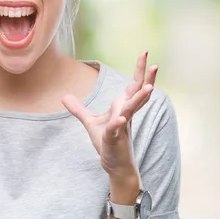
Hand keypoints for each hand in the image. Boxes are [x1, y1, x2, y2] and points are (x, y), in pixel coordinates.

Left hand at [62, 51, 157, 179]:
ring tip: (148, 88)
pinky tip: (119, 119)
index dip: (140, 70)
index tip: (145, 53)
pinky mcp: (115, 139)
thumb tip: (64, 96)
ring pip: (131, 109)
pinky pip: (116, 129)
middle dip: (147, 78)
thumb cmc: (107, 142)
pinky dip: (117, 124)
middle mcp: (126, 113)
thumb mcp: (90, 123)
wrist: (114, 165)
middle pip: (138, 93)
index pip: (134, 85)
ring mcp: (122, 126)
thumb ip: (78, 109)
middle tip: (155, 64)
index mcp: (123, 107)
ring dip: (139, 99)